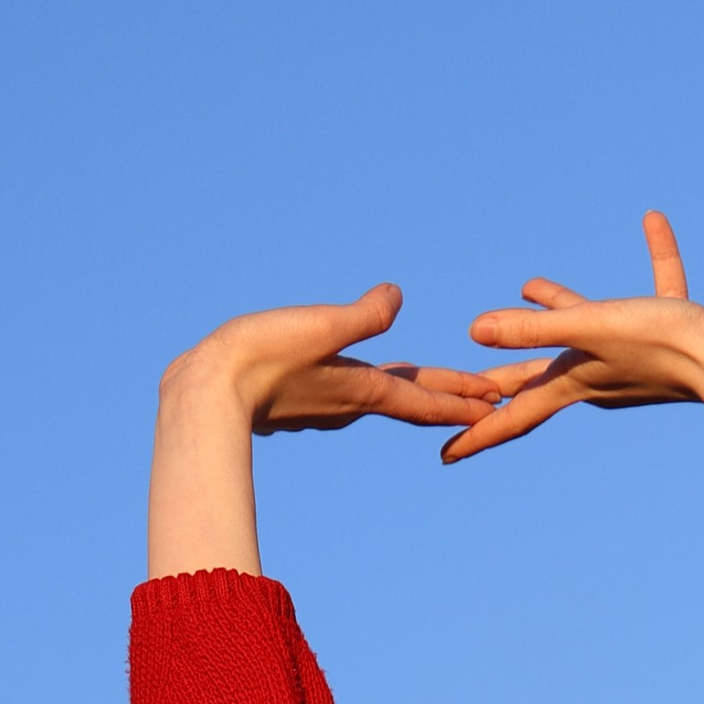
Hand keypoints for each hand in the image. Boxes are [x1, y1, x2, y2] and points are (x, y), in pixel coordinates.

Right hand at [162, 285, 499, 438]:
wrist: (204, 396)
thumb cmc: (262, 358)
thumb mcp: (320, 326)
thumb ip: (363, 314)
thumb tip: (397, 296)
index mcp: (363, 390)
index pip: (426, 397)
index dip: (464, 399)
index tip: (499, 407)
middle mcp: (349, 404)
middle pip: (411, 399)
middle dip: (450, 397)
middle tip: (486, 401)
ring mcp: (322, 406)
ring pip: (378, 396)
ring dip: (410, 393)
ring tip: (429, 388)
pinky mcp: (296, 401)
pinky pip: (345, 392)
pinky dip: (366, 386)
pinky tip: (354, 379)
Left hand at [442, 214, 703, 462]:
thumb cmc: (661, 346)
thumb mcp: (590, 328)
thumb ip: (534, 328)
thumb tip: (474, 332)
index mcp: (576, 381)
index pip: (514, 413)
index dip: (477, 433)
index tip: (444, 457)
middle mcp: (600, 374)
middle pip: (539, 375)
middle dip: (506, 375)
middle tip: (471, 385)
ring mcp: (634, 356)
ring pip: (586, 330)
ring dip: (558, 309)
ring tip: (529, 284)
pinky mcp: (671, 332)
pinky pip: (655, 291)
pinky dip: (654, 262)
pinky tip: (654, 223)